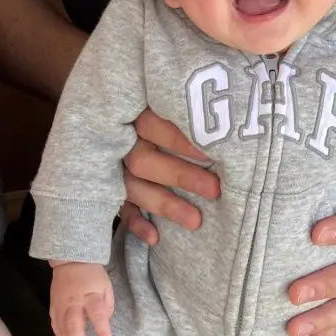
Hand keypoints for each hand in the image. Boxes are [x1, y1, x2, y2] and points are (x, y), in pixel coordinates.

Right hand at [50, 262, 114, 335]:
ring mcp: (61, 303)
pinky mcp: (53, 303)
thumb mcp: (106, 286)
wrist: (70, 260)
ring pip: (61, 325)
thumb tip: (105, 323)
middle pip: (74, 324)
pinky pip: (53, 320)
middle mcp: (74, 301)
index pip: (97, 315)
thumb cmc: (92, 274)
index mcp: (90, 295)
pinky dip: (57, 330)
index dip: (102, 330)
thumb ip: (107, 305)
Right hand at [121, 108, 220, 244]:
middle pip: (141, 159)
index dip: (178, 138)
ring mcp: (112, 166)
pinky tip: (155, 238)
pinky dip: (137, 223)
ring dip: (164, 204)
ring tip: (196, 221)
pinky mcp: (109, 189)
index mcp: (132, 112)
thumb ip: (188, 105)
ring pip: (133, 186)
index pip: (149, 123)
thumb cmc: (159, 97)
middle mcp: (120, 140)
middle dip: (179, 175)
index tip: (211, 150)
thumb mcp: (172, 97)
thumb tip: (233, 110)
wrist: (103, 117)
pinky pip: (120, 208)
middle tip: (215, 189)